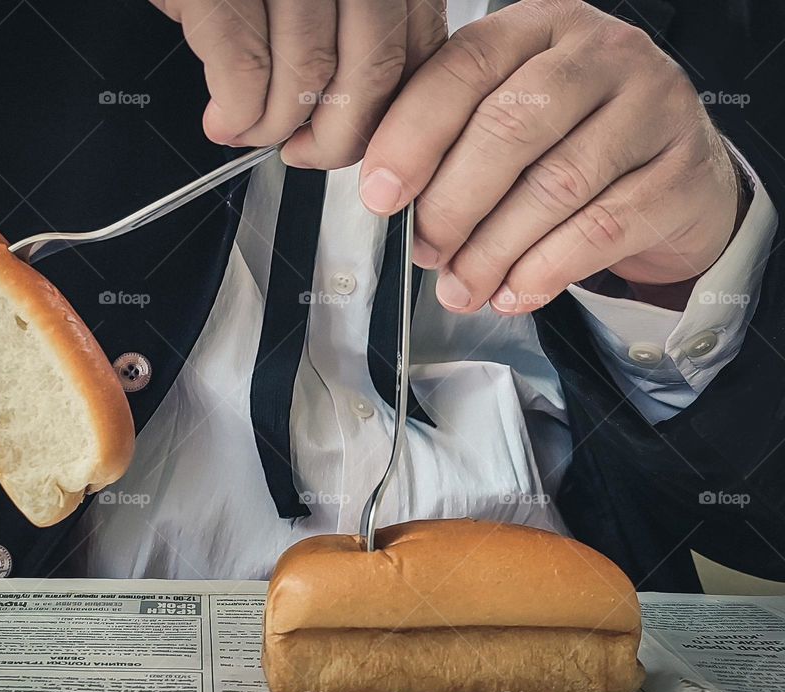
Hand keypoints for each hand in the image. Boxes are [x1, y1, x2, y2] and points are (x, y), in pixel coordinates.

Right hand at [149, 0, 446, 167]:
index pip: (417, 53)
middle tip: (300, 152)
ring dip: (275, 125)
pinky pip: (244, 66)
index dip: (387, 117)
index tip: (356, 143)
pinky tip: (225, 117)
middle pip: (372, 72)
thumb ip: (354, 36)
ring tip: (248, 130)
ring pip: (309, 76)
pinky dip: (237, 109)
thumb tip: (352, 118)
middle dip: (334, 138)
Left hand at [359, 0, 741, 313]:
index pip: (466, 66)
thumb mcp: (510, 119)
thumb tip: (384, 194)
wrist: (676, 174)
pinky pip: (602, 228)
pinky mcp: (683, 172)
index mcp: (540, 27)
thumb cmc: (574, 142)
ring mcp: (654, 107)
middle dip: (451, 203)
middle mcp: (602, 53)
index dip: (413, 136)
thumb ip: (450, 139)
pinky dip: (545, 270)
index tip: (380, 195)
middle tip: (425, 250)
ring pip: (554, 185)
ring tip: (461, 286)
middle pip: (508, 127)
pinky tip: (513, 292)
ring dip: (492, 250)